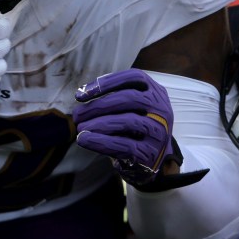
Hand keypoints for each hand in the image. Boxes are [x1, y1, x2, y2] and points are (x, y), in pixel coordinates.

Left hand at [74, 69, 175, 186]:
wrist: (156, 160)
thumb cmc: (137, 129)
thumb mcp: (133, 109)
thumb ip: (115, 99)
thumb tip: (82, 94)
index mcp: (156, 93)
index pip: (134, 77)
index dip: (107, 82)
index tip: (82, 93)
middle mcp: (161, 109)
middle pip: (129, 98)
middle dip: (99, 105)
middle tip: (77, 115)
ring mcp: (158, 131)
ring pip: (127, 121)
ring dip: (98, 124)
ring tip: (80, 128)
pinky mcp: (150, 152)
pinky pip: (123, 145)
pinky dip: (101, 141)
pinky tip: (85, 140)